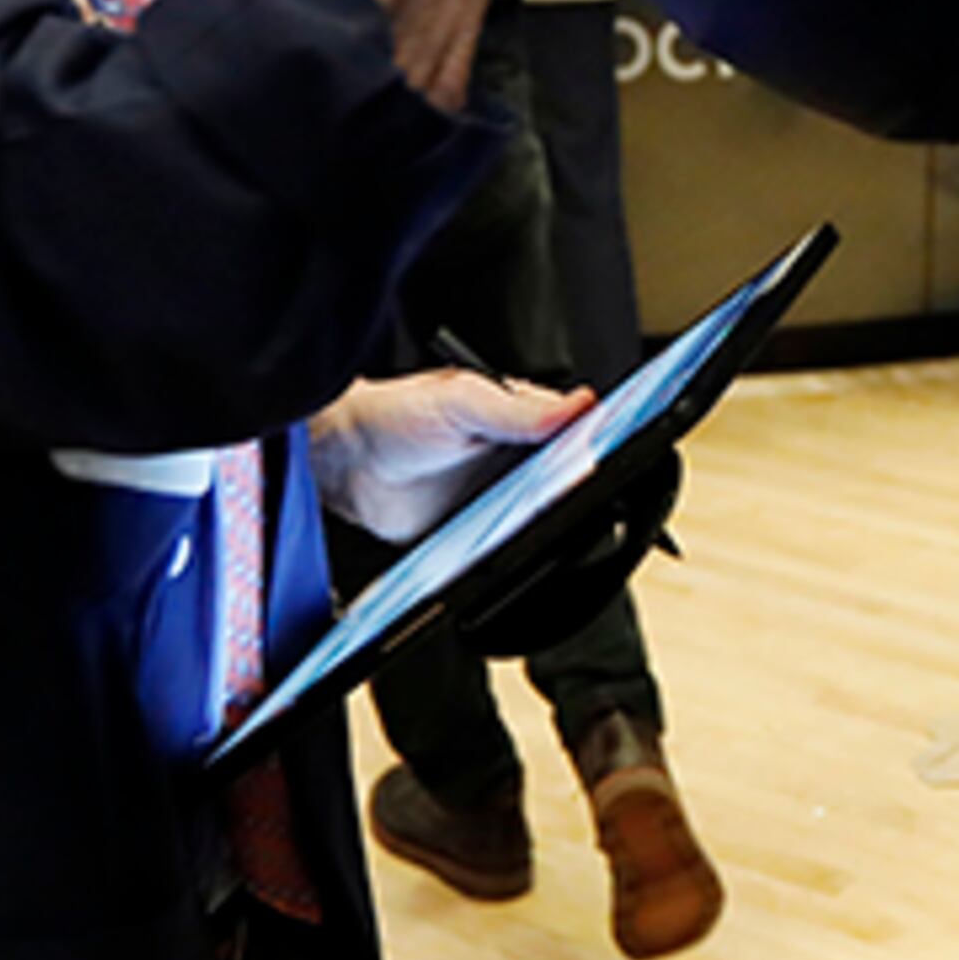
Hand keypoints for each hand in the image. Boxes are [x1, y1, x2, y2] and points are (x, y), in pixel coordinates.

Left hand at [309, 369, 595, 542]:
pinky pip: (509, 553)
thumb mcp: (461, 403)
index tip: (613, 458)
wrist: (345, 465)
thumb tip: (579, 404)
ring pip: (543, 521)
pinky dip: (515, 557)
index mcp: (521, 421)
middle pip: (567, 483)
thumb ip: (519, 410)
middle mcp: (516, 462)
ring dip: (549, 527)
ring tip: (553, 529)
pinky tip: (517, 553)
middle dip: (578, 493)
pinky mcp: (480, 539)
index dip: (599, 446)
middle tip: (585, 500)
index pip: (576, 433)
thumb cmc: (395, 416)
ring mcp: (500, 502)